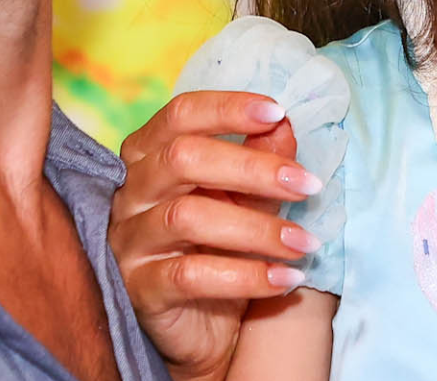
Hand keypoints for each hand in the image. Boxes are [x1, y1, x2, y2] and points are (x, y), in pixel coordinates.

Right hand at [111, 90, 323, 380]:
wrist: (204, 329)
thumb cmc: (221, 249)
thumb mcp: (247, 200)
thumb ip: (260, 162)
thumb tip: (283, 124)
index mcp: (150, 156)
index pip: (179, 115)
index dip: (227, 108)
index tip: (277, 112)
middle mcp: (131, 193)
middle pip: (182, 159)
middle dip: (252, 168)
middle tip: (307, 185)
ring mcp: (129, 241)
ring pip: (187, 217)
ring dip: (257, 228)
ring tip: (304, 241)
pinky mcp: (138, 289)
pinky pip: (191, 276)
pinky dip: (246, 276)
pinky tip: (286, 278)